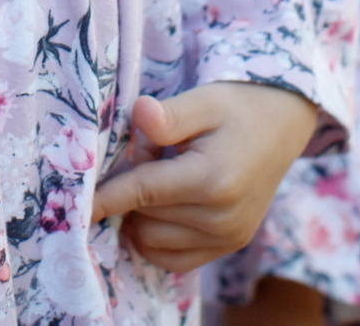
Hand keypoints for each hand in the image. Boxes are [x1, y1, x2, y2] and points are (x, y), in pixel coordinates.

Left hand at [89, 81, 318, 272]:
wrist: (283, 124)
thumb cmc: (238, 107)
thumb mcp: (204, 100)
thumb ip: (169, 115)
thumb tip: (140, 115)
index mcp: (213, 180)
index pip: (142, 192)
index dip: (105, 196)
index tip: (76, 203)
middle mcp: (222, 218)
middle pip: (144, 217)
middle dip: (131, 190)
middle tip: (147, 153)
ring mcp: (228, 237)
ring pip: (153, 241)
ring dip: (142, 215)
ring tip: (161, 176)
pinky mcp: (229, 246)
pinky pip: (173, 259)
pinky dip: (155, 239)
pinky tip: (159, 208)